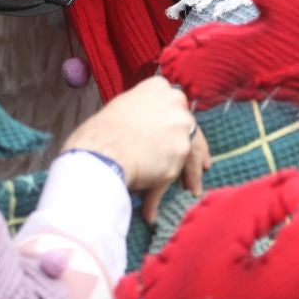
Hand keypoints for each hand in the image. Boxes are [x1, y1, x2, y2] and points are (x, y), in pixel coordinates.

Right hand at [61, 74, 209, 224]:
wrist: (100, 154)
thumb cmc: (97, 134)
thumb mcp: (117, 111)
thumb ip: (136, 116)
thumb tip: (136, 133)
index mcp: (158, 88)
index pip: (173, 105)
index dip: (176, 123)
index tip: (179, 133)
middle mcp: (175, 103)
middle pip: (190, 128)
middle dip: (195, 149)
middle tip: (201, 165)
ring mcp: (180, 128)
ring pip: (191, 152)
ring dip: (190, 174)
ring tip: (191, 190)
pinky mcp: (181, 153)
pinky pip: (174, 175)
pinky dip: (162, 193)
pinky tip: (153, 209)